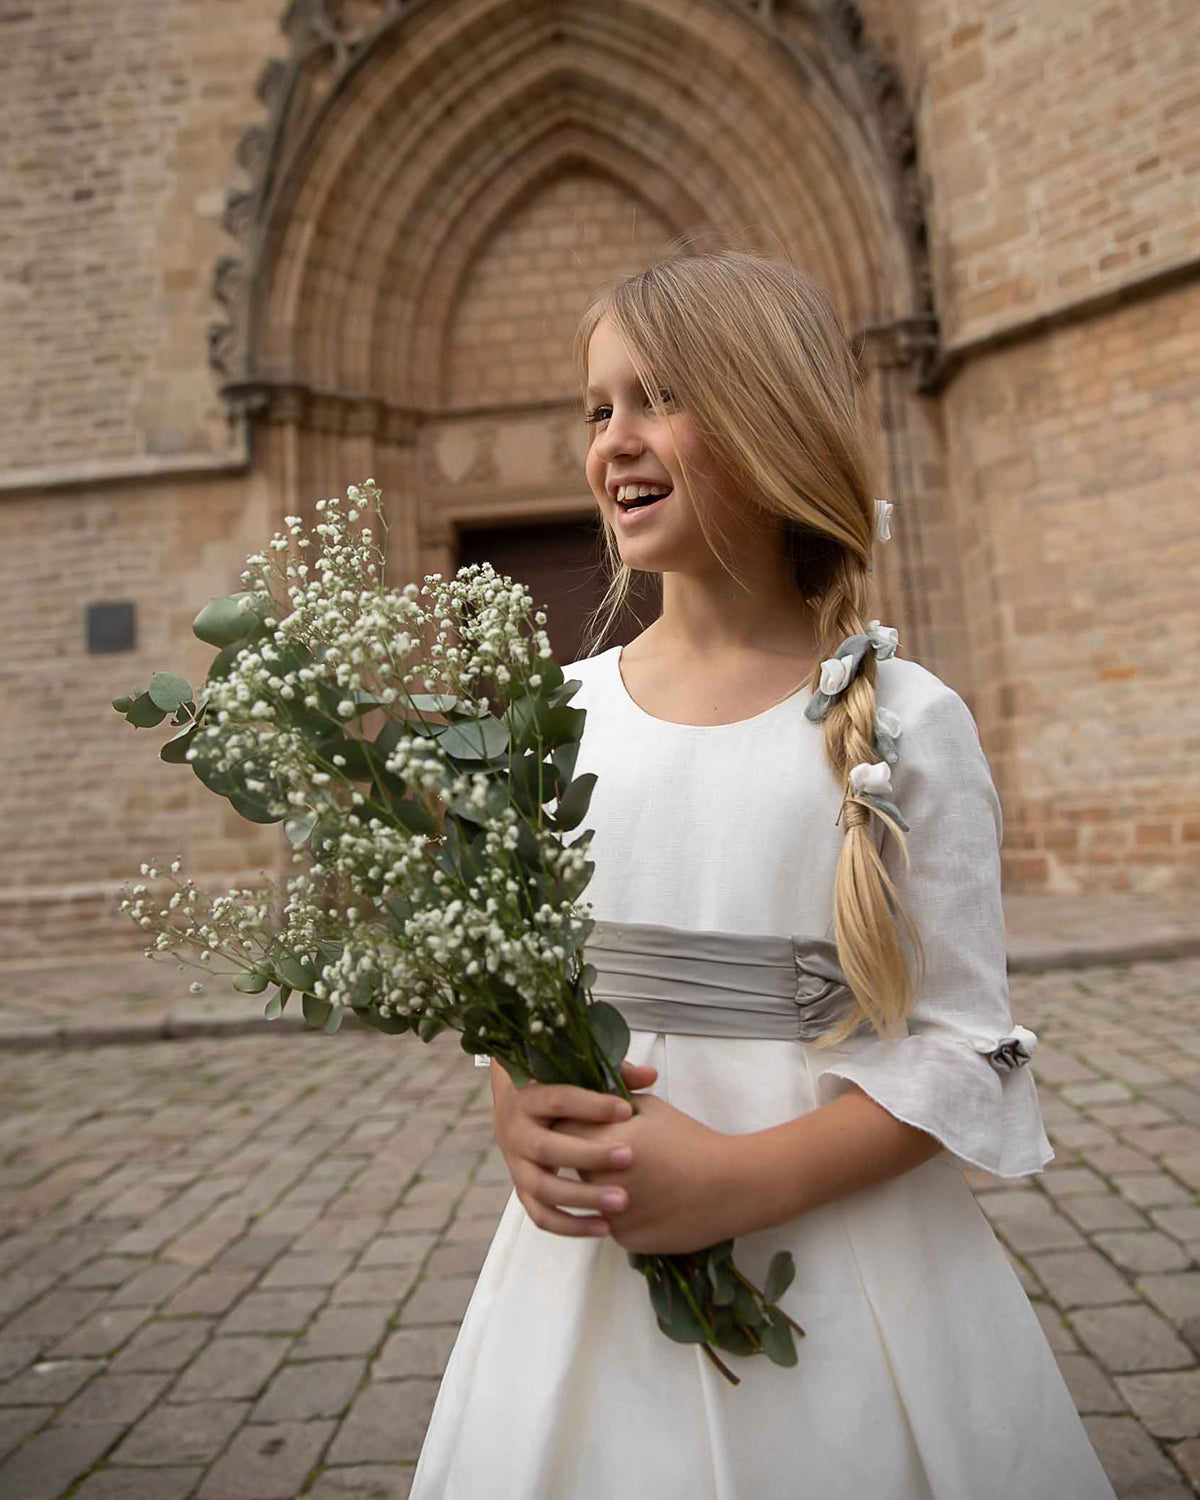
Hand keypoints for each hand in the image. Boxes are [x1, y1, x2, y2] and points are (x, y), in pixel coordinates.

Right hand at [491, 1059, 658, 1237]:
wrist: (513, 1107)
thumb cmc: (554, 1088)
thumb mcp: (575, 1074)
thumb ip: (612, 1074)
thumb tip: (650, 1075)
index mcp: (528, 1097)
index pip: (558, 1099)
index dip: (592, 1105)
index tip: (627, 1110)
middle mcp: (516, 1132)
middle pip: (546, 1147)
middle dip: (588, 1154)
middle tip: (628, 1157)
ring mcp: (516, 1165)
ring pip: (543, 1187)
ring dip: (582, 1197)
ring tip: (620, 1201)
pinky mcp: (523, 1190)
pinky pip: (541, 1215)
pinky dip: (571, 1226)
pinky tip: (604, 1228)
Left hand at [555, 1094, 734, 1254]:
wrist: (728, 1186)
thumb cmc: (690, 1140)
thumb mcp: (649, 1108)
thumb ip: (610, 1103)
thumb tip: (587, 1104)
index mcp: (601, 1142)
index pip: (562, 1131)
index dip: (574, 1127)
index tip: (587, 1127)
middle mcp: (598, 1180)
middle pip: (573, 1166)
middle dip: (586, 1159)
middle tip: (612, 1154)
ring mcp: (610, 1214)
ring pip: (590, 1199)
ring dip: (600, 1189)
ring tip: (634, 1178)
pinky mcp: (625, 1238)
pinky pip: (612, 1223)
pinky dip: (624, 1213)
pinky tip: (650, 1202)